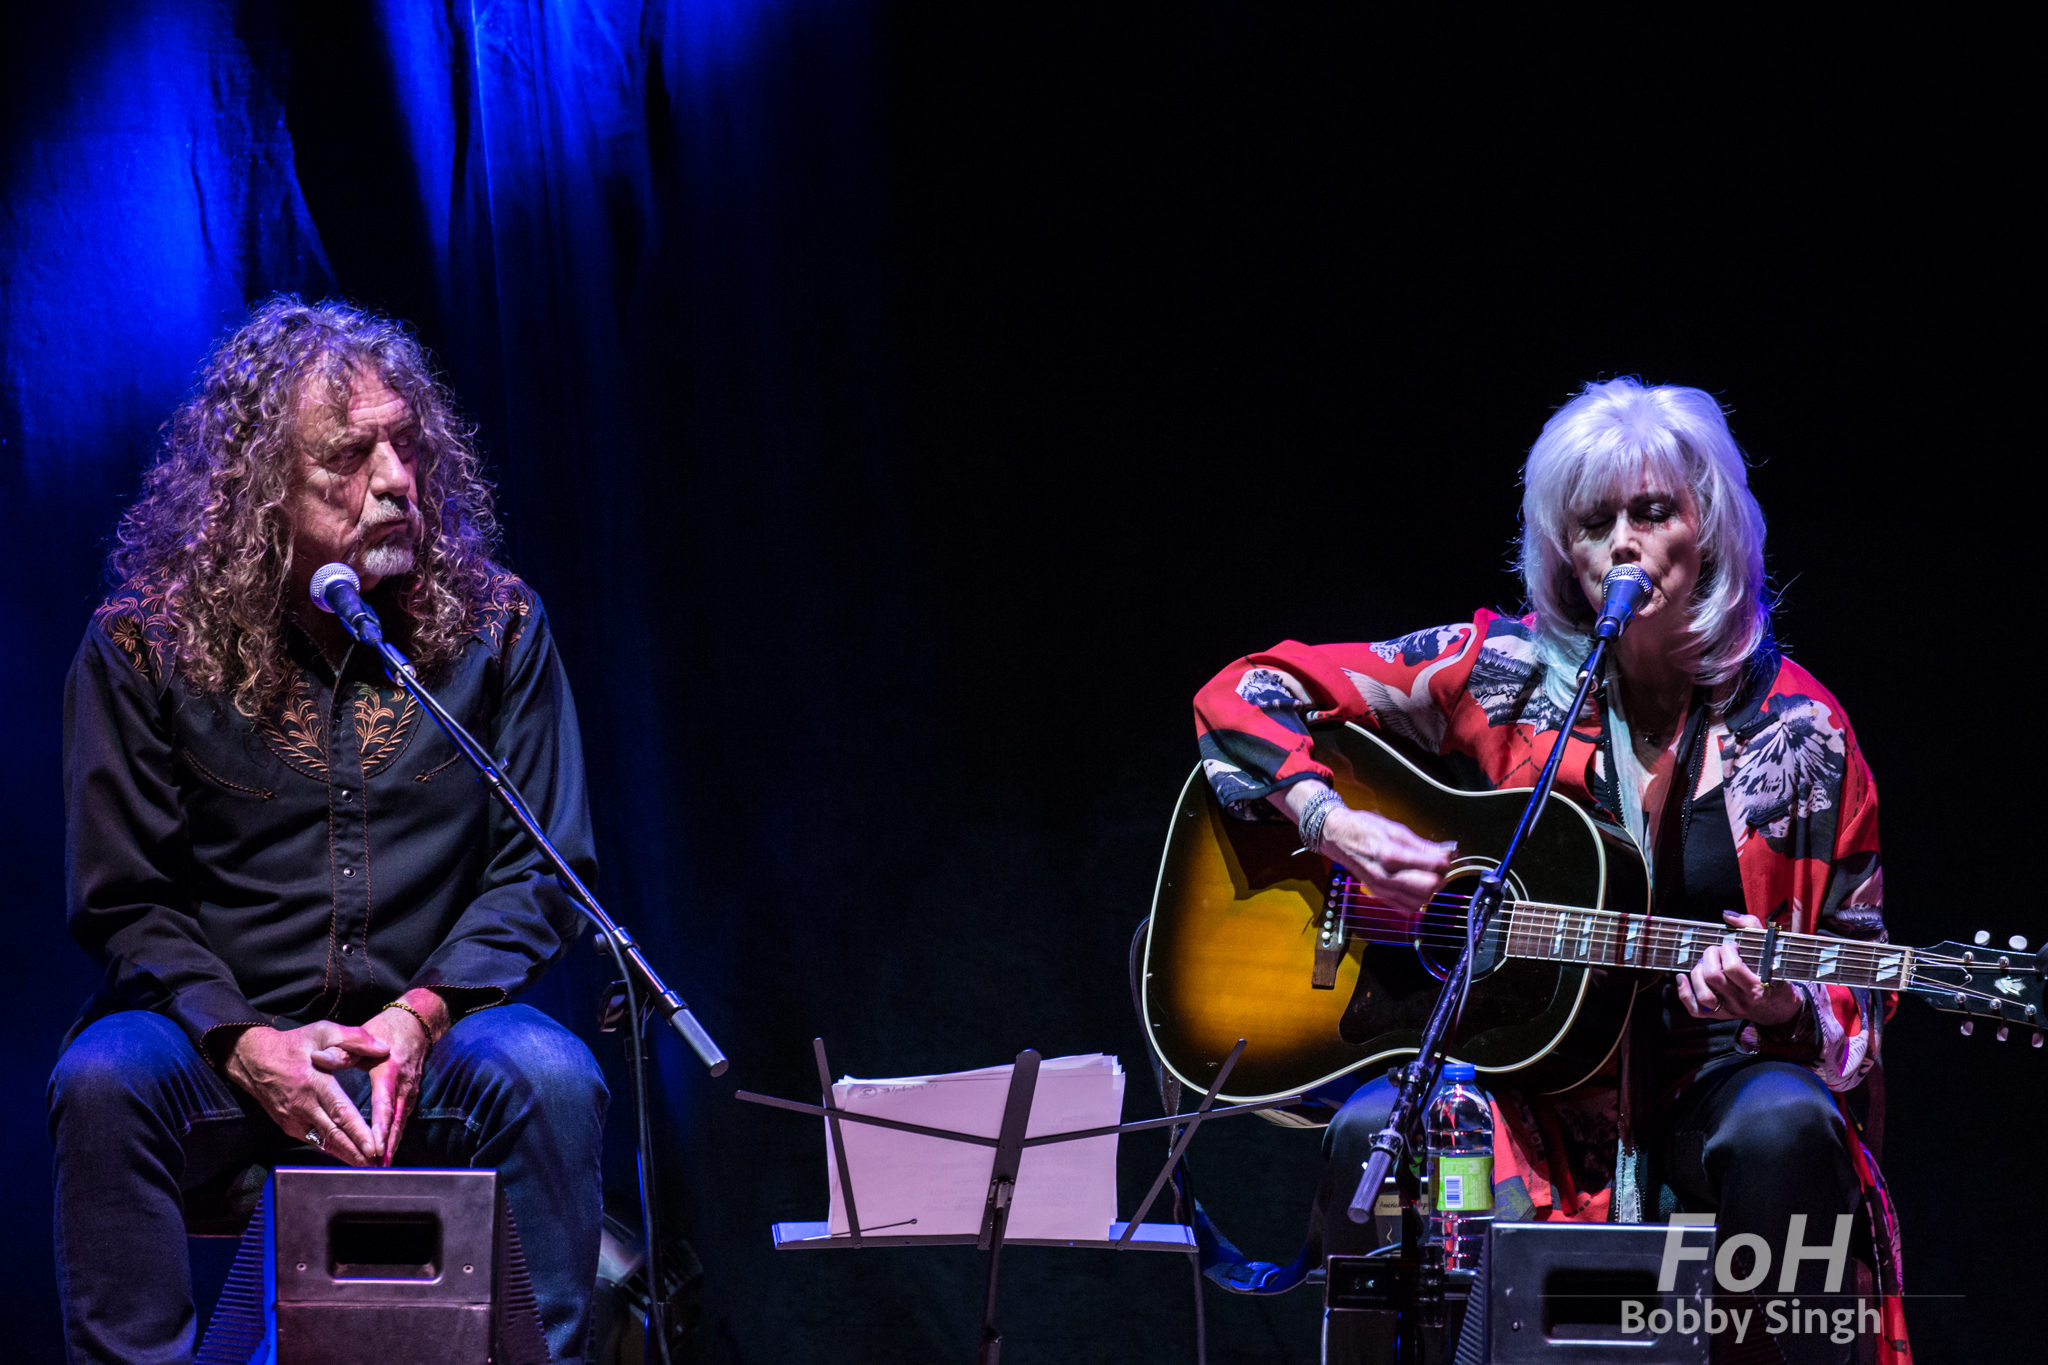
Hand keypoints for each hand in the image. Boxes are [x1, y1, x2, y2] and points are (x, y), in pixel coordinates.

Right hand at [225, 1021, 387, 1165]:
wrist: (254, 1060)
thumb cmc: (293, 1045)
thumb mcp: (323, 1031)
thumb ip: (355, 1038)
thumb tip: (383, 1048)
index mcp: (314, 1083)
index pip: (340, 1112)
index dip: (358, 1132)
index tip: (374, 1146)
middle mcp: (303, 1105)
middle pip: (334, 1134)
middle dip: (356, 1152)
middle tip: (377, 1164)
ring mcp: (294, 1119)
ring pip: (324, 1142)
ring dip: (345, 1155)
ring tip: (367, 1165)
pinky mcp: (289, 1126)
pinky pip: (314, 1140)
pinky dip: (331, 1150)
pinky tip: (347, 1156)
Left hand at [359, 989, 449, 1165]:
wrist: (417, 1021)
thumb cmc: (386, 1028)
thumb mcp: (363, 1034)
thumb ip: (342, 1051)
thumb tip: (319, 1059)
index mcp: (389, 1072)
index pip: (384, 1105)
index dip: (380, 1128)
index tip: (374, 1147)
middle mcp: (403, 1085)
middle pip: (397, 1121)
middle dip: (388, 1145)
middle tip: (378, 1167)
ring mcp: (410, 1091)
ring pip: (402, 1122)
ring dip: (392, 1143)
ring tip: (382, 1165)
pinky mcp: (411, 1094)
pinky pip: (403, 1118)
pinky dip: (395, 1135)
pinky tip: (387, 1149)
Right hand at [1319, 804, 1455, 914]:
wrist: (1337, 838)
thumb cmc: (1364, 829)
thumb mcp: (1395, 829)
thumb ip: (1422, 844)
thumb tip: (1447, 851)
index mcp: (1391, 855)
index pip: (1432, 866)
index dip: (1445, 860)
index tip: (1445, 854)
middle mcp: (1386, 876)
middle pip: (1429, 887)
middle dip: (1440, 877)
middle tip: (1438, 866)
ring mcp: (1382, 889)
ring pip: (1420, 901)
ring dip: (1430, 890)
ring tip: (1427, 875)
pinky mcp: (1379, 896)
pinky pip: (1407, 908)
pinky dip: (1417, 900)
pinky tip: (1415, 886)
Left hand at [1675, 911, 1802, 1026]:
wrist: (1781, 1010)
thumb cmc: (1775, 977)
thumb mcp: (1772, 951)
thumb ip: (1752, 928)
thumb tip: (1727, 916)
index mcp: (1758, 985)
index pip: (1733, 967)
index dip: (1727, 950)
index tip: (1731, 945)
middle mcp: (1743, 1000)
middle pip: (1713, 977)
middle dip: (1709, 956)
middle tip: (1716, 951)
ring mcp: (1730, 1010)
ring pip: (1703, 993)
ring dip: (1697, 972)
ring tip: (1704, 964)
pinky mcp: (1720, 1016)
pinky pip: (1696, 1010)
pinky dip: (1685, 993)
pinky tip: (1683, 977)